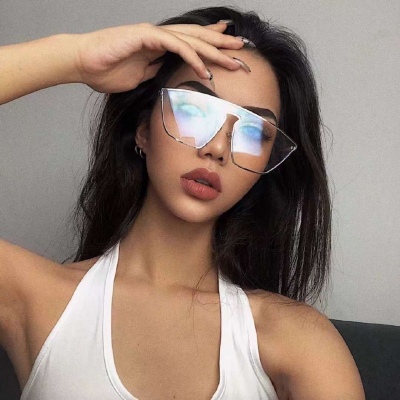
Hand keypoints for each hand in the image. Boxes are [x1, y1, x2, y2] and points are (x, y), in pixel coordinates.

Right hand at [73, 22, 243, 92]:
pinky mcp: (145, 36)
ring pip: (190, 39)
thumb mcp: (138, 77)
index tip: (229, 48)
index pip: (190, 43)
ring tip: (233, 58)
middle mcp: (159, 37)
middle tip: (242, 50)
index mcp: (158, 45)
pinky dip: (191, 56)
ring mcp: (153, 35)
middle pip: (196, 38)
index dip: (210, 44)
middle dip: (221, 44)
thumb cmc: (106, 71)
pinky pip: (174, 45)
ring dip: (213, 49)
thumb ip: (154, 72)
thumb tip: (165, 74)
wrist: (82, 63)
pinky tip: (205, 68)